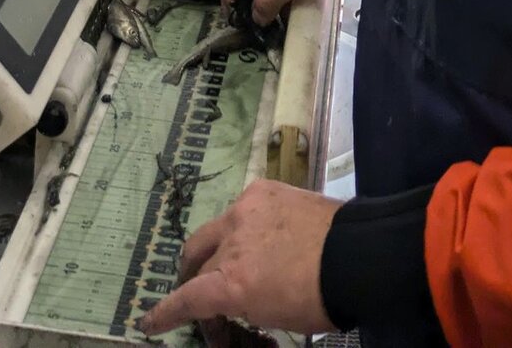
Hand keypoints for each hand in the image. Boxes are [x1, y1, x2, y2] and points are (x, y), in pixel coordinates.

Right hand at [138, 181, 341, 336]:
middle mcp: (230, 244)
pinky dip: (242, 224)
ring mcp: (244, 211)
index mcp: (232, 284)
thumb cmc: (323, 298)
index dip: (165, 313)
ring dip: (216, 248)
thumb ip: (244, 303)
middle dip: (192, 278)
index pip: (186, 300)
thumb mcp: (276, 316)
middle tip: (199, 288)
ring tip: (231, 257)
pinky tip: (260, 231)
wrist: (361, 254)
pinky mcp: (262, 189)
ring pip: (213, 231)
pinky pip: (240, 208)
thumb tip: (235, 300)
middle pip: (195, 262)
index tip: (149, 321)